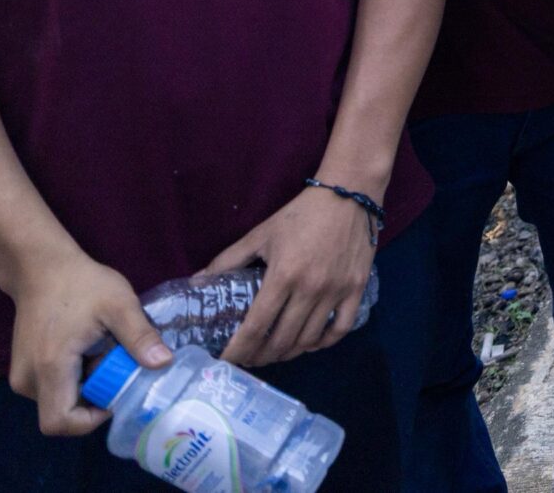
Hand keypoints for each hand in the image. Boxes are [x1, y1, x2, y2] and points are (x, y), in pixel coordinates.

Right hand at [6, 247, 171, 434]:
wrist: (41, 268)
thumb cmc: (81, 283)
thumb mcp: (119, 304)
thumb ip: (140, 336)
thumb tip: (163, 363)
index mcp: (49, 368)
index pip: (60, 422)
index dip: (90, 420)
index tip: (114, 395)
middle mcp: (27, 379)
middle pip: (61, 415)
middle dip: (92, 400)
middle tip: (112, 367)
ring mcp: (21, 376)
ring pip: (57, 403)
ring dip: (84, 388)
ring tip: (100, 353)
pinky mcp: (23, 370)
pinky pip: (51, 391)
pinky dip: (72, 380)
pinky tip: (86, 352)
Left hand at [204, 185, 376, 367]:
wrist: (349, 194)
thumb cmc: (301, 214)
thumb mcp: (261, 234)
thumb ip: (228, 259)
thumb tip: (197, 281)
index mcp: (283, 276)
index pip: (256, 327)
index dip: (239, 349)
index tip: (227, 360)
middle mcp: (310, 289)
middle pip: (281, 340)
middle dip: (261, 356)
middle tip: (250, 358)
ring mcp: (336, 291)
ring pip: (309, 339)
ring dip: (288, 353)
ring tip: (275, 353)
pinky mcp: (356, 288)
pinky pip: (340, 328)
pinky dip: (323, 343)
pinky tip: (310, 343)